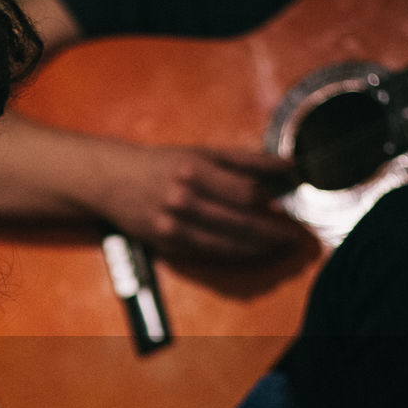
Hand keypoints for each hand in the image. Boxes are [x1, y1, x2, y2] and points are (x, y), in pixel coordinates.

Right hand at [90, 142, 305, 261]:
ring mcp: (174, 227)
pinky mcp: (168, 246)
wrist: (112, 181)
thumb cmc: (161, 164)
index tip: (288, 208)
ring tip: (277, 248)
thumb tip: (288, 167)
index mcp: (194, 171)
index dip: (272, 204)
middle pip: (242, 223)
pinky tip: (249, 252)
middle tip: (294, 238)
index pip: (246, 193)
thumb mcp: (202, 151)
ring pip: (228, 246)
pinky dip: (233, 255)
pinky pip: (210, 256)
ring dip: (258, 250)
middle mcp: (183, 201)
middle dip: (273, 234)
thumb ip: (246, 159)